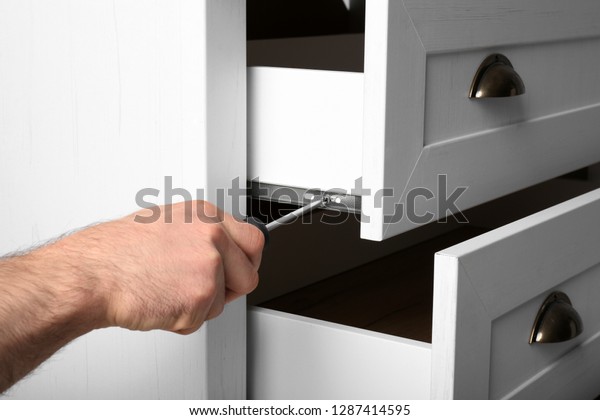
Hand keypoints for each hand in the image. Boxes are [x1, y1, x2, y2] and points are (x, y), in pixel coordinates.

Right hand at [47, 201, 264, 333]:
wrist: (93, 273)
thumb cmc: (118, 251)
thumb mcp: (167, 223)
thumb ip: (201, 234)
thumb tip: (222, 248)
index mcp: (206, 215)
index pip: (253, 240)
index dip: (248, 261)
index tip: (240, 269)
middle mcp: (213, 237)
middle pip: (249, 275)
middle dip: (232, 289)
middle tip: (202, 289)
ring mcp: (209, 266)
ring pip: (224, 302)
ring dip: (199, 306)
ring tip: (167, 289)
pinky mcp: (200, 297)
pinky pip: (201, 320)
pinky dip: (181, 320)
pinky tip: (160, 301)